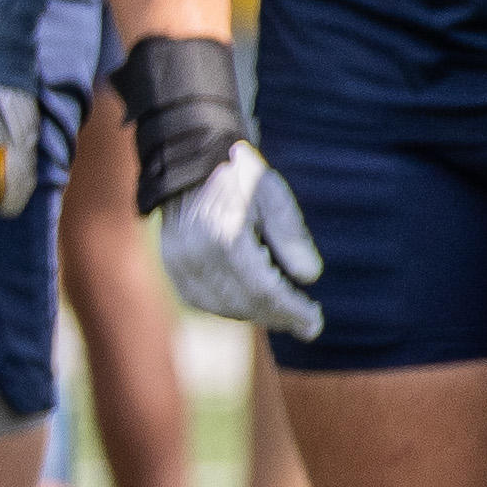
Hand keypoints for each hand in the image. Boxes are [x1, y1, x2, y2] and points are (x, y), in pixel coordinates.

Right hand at [156, 139, 323, 338]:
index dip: (290, 310)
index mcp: (223, 236)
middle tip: (307, 324)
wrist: (192, 162)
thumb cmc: (241, 177)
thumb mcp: (274, 196)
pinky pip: (201, 300)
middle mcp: (195, 254)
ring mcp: (177, 262)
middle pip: (243, 303)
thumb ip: (292, 236)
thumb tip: (309, 277)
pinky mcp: (171, 266)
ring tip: (283, 312)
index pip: (262, 289)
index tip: (315, 322)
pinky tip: (251, 304)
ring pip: (221, 306)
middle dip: (278, 317)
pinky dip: (229, 307)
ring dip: (255, 314)